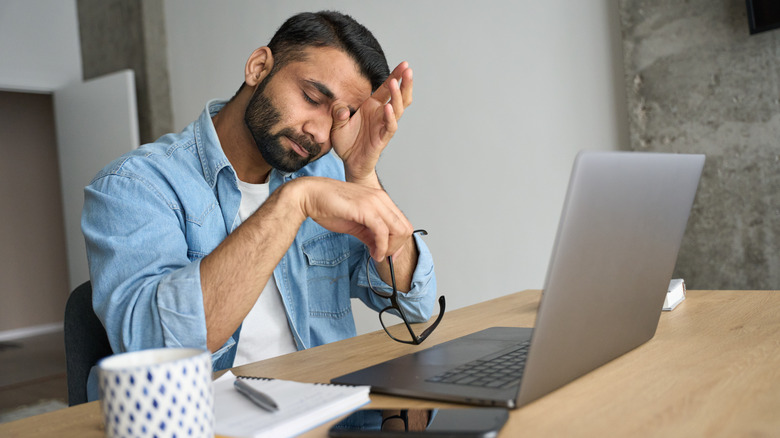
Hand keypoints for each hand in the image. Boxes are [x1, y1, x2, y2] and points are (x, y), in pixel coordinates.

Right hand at [292, 177, 412, 260]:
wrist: (309, 195)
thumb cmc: (328, 206)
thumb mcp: (355, 224)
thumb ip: (369, 234)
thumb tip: (379, 248)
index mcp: (380, 199)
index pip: (402, 223)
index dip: (399, 243)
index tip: (390, 255)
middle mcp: (381, 198)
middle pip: (405, 228)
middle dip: (397, 247)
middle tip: (383, 256)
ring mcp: (375, 202)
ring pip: (398, 230)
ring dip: (390, 249)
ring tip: (377, 255)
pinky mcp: (366, 209)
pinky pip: (383, 232)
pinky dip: (382, 247)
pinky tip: (374, 253)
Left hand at [330, 62, 413, 184]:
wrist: (349, 162)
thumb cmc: (346, 142)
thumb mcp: (336, 124)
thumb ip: (337, 114)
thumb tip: (340, 108)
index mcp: (372, 106)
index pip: (386, 88)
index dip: (395, 76)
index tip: (404, 64)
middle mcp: (380, 114)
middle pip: (398, 96)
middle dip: (404, 83)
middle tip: (408, 69)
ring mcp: (383, 125)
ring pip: (397, 109)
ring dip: (397, 96)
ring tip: (396, 83)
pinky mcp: (382, 138)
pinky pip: (390, 126)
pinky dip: (390, 117)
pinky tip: (387, 107)